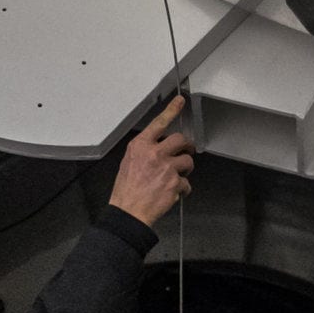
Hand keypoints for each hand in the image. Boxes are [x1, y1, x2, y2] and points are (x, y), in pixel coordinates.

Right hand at [108, 96, 192, 227]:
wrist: (128, 212)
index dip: (172, 110)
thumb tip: (160, 150)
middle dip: (187, 146)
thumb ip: (145, 152)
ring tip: (177, 177)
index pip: (159, 123)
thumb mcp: (129, 162)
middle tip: (188, 152)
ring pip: (188, 161)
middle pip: (180, 140)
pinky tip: (173, 194)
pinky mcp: (175, 183)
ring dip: (186, 169)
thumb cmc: (126, 190)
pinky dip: (182, 189)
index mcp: (140, 146)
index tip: (180, 100)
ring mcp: (166, 168)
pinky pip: (187, 183)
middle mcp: (154, 153)